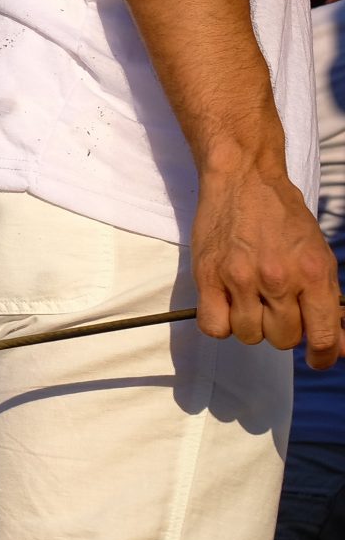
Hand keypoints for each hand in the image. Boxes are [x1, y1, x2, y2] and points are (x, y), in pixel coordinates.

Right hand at [193, 165, 340, 368]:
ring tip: (249, 302)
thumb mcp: (318, 256)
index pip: (323, 336)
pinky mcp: (209, 276)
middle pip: (282, 339)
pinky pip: (214, 327)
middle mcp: (279, 279)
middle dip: (282, 330)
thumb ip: (327, 302)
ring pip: (248, 336)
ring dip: (251, 326)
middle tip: (276, 309)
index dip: (323, 356)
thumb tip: (338, 346)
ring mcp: (241, 279)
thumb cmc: (282, 216)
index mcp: (313, 273)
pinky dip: (221, 324)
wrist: (244, 180)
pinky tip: (227, 306)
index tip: (318, 359)